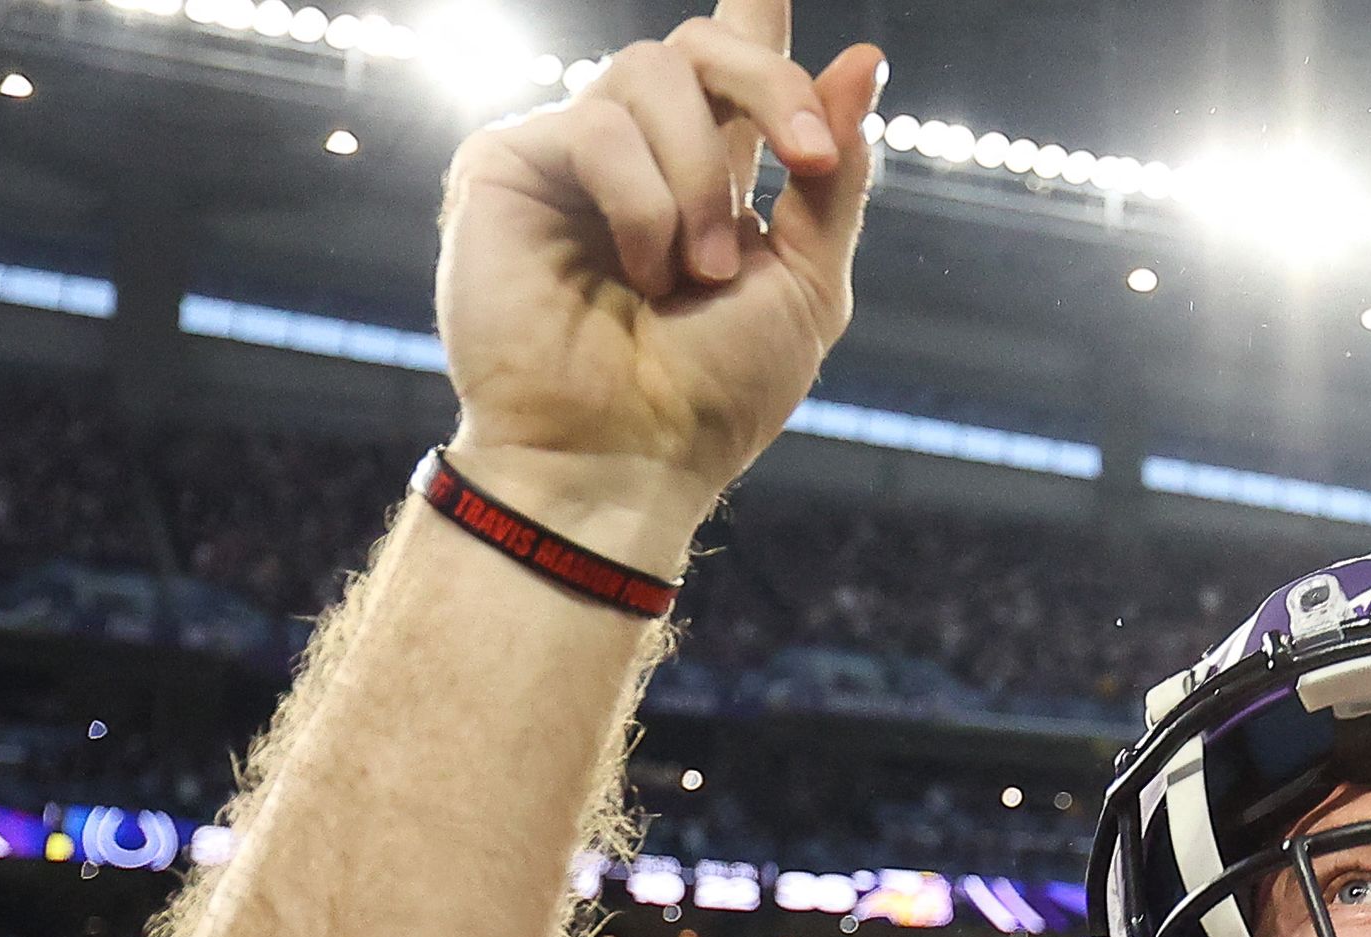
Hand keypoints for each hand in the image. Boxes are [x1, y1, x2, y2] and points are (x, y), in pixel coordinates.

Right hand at [432, 0, 880, 567]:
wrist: (627, 458)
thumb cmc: (713, 393)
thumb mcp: (806, 281)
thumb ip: (832, 173)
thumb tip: (863, 59)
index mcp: (711, 175)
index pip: (734, 68)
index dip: (757, 18)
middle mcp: (640, 154)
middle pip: (704, 46)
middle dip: (771, 89)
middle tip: (803, 164)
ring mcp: (571, 155)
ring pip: (652, 73)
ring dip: (702, 178)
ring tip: (697, 272)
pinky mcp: (507, 165)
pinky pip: (597, 127)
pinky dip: (643, 202)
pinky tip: (643, 271)